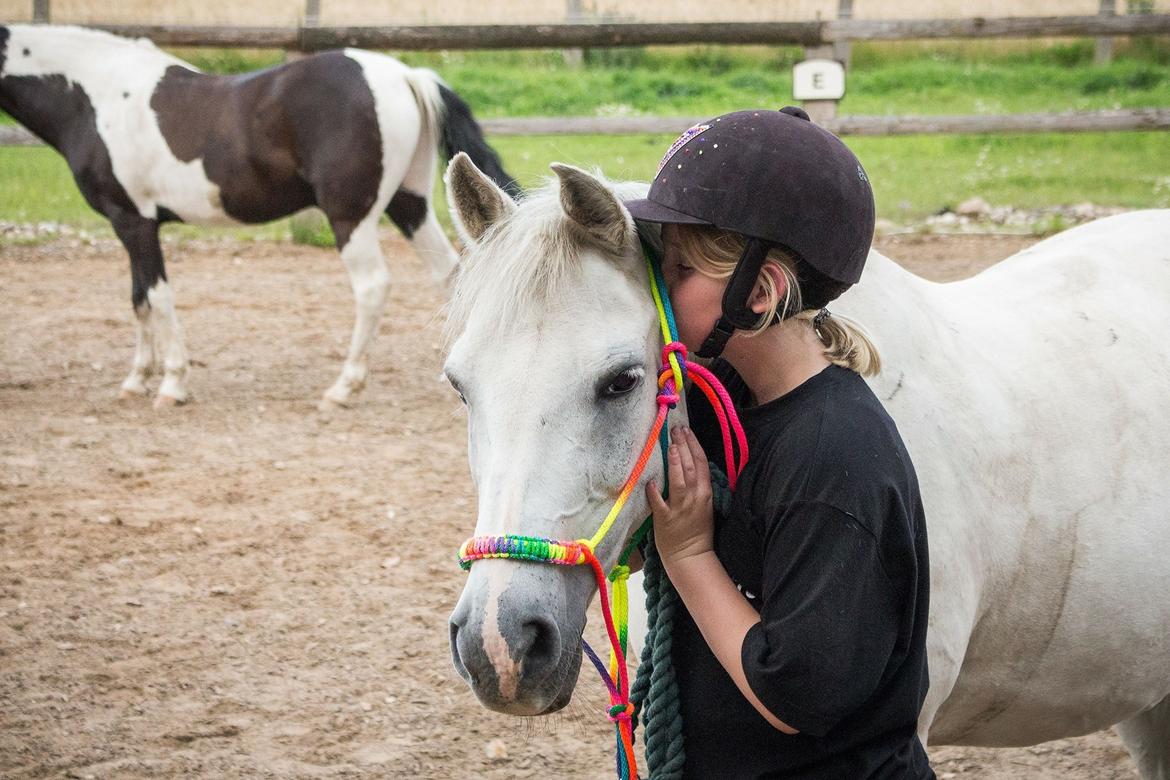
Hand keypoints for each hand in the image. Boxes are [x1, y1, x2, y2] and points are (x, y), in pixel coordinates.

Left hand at [646, 426, 714, 567]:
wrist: (691, 556)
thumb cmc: (697, 529)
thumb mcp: (705, 504)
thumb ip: (699, 485)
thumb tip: (689, 461)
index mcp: (705, 493)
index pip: (701, 463)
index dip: (694, 445)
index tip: (686, 430)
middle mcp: (694, 498)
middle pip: (690, 467)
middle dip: (683, 445)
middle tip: (675, 429)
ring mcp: (680, 508)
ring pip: (678, 481)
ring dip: (674, 462)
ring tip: (669, 445)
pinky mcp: (665, 519)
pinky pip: (659, 503)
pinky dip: (655, 492)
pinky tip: (650, 481)